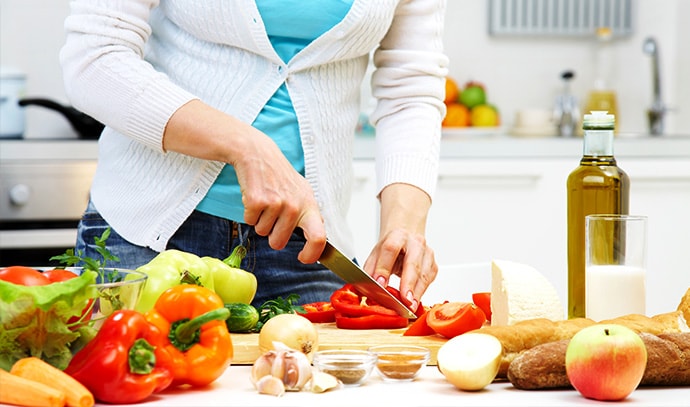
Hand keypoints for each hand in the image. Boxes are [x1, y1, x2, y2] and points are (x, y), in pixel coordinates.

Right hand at [162, 100, 325, 262]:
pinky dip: (249, 213)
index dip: (311, 254)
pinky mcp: (257, 201)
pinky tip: (254, 196)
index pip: (318, 237)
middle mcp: (295, 206)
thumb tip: (318, 244)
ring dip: (260, 220)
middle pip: (279, 242)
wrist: (259, 154)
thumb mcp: (302, 194)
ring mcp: (276, 203)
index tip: (303, 258)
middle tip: (272, 217)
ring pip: (262, 232)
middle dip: (272, 235)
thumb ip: (309, 217)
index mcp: (309, 205)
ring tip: (265, 201)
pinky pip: (249, 221)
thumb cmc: (281, 177)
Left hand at [362, 183, 437, 311]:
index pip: (390, 249)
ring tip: (410, 306)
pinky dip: (421, 292)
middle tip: (404, 300)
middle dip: (408, 283)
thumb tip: (365, 289)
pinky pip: (429, 280)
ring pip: (424, 274)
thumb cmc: (391, 248)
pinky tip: (415, 300)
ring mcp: (427, 253)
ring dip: (417, 292)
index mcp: (397, 236)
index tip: (380, 284)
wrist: (406, 238)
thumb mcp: (376, 255)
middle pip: (412, 263)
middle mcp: (415, 242)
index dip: (384, 267)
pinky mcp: (433, 265)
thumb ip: (370, 270)